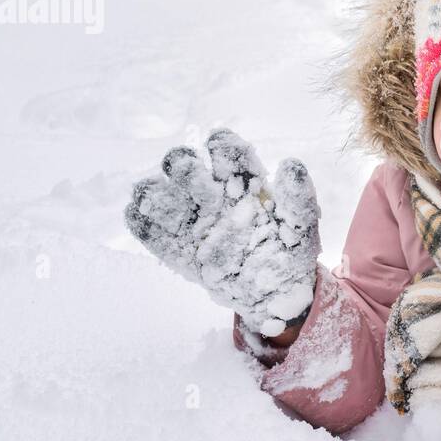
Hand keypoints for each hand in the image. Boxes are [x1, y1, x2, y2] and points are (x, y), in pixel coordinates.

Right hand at [124, 129, 321, 336]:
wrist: (279, 294)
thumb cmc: (291, 252)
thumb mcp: (302, 225)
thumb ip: (298, 196)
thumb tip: (290, 164)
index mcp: (243, 183)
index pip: (225, 151)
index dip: (221, 146)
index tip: (222, 151)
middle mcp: (212, 197)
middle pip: (184, 166)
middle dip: (182, 165)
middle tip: (190, 176)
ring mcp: (193, 224)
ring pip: (161, 195)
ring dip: (154, 191)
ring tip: (156, 196)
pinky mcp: (180, 253)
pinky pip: (152, 234)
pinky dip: (140, 222)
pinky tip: (137, 215)